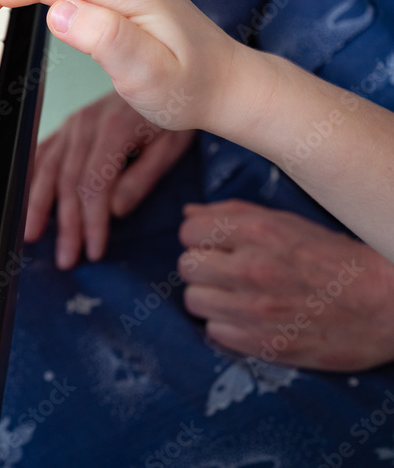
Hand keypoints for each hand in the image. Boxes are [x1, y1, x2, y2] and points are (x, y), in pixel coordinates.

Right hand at [26, 92, 194, 267]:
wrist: (165, 76)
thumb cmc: (172, 116)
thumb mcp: (171, 146)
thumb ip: (143, 177)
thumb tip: (116, 210)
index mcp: (113, 129)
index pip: (94, 185)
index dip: (91, 221)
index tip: (95, 249)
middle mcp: (85, 125)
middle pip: (67, 182)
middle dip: (66, 224)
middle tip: (66, 258)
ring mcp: (73, 124)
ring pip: (48, 169)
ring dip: (38, 205)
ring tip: (31, 235)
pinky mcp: (68, 126)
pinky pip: (42, 153)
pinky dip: (31, 177)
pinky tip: (25, 198)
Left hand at [179, 200, 393, 370]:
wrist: (388, 306)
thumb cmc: (338, 259)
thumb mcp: (289, 223)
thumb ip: (233, 215)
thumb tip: (188, 214)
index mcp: (259, 232)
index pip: (189, 232)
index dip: (200, 238)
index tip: (216, 245)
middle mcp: (252, 268)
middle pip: (187, 267)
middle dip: (203, 267)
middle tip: (227, 271)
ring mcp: (256, 309)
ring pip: (194, 301)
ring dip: (210, 297)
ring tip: (236, 296)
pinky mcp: (264, 344)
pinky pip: (214, 332)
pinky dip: (226, 326)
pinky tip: (248, 318)